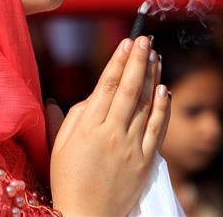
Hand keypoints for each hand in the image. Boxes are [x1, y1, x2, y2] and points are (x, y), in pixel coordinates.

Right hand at [49, 36, 170, 215]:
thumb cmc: (68, 182)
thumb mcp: (58, 148)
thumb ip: (68, 118)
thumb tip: (84, 96)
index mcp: (88, 129)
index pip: (106, 86)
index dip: (117, 62)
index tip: (126, 42)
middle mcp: (112, 134)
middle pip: (128, 90)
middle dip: (137, 61)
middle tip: (144, 39)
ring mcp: (131, 148)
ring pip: (145, 105)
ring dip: (151, 77)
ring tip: (155, 56)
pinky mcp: (146, 162)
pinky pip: (157, 129)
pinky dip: (162, 108)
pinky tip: (164, 90)